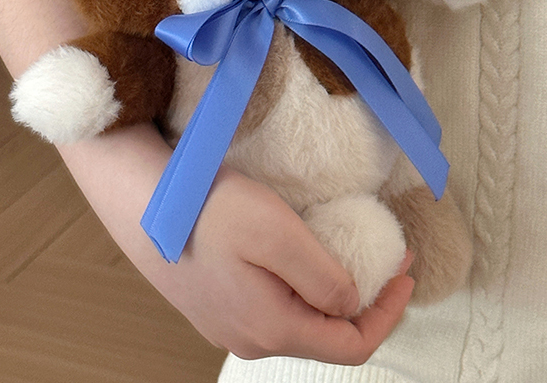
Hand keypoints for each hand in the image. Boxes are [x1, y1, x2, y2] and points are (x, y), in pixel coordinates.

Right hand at [59, 124, 413, 364]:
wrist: (140, 202)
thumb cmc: (207, 211)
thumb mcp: (279, 235)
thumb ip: (325, 278)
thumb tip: (351, 303)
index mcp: (272, 328)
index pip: (352, 345)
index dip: (388, 312)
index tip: (406, 272)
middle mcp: (250, 338)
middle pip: (324, 334)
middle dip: (362, 300)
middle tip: (381, 257)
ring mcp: (227, 322)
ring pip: (297, 318)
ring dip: (329, 291)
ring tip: (342, 252)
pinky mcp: (212, 302)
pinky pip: (270, 304)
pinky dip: (298, 285)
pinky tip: (294, 255)